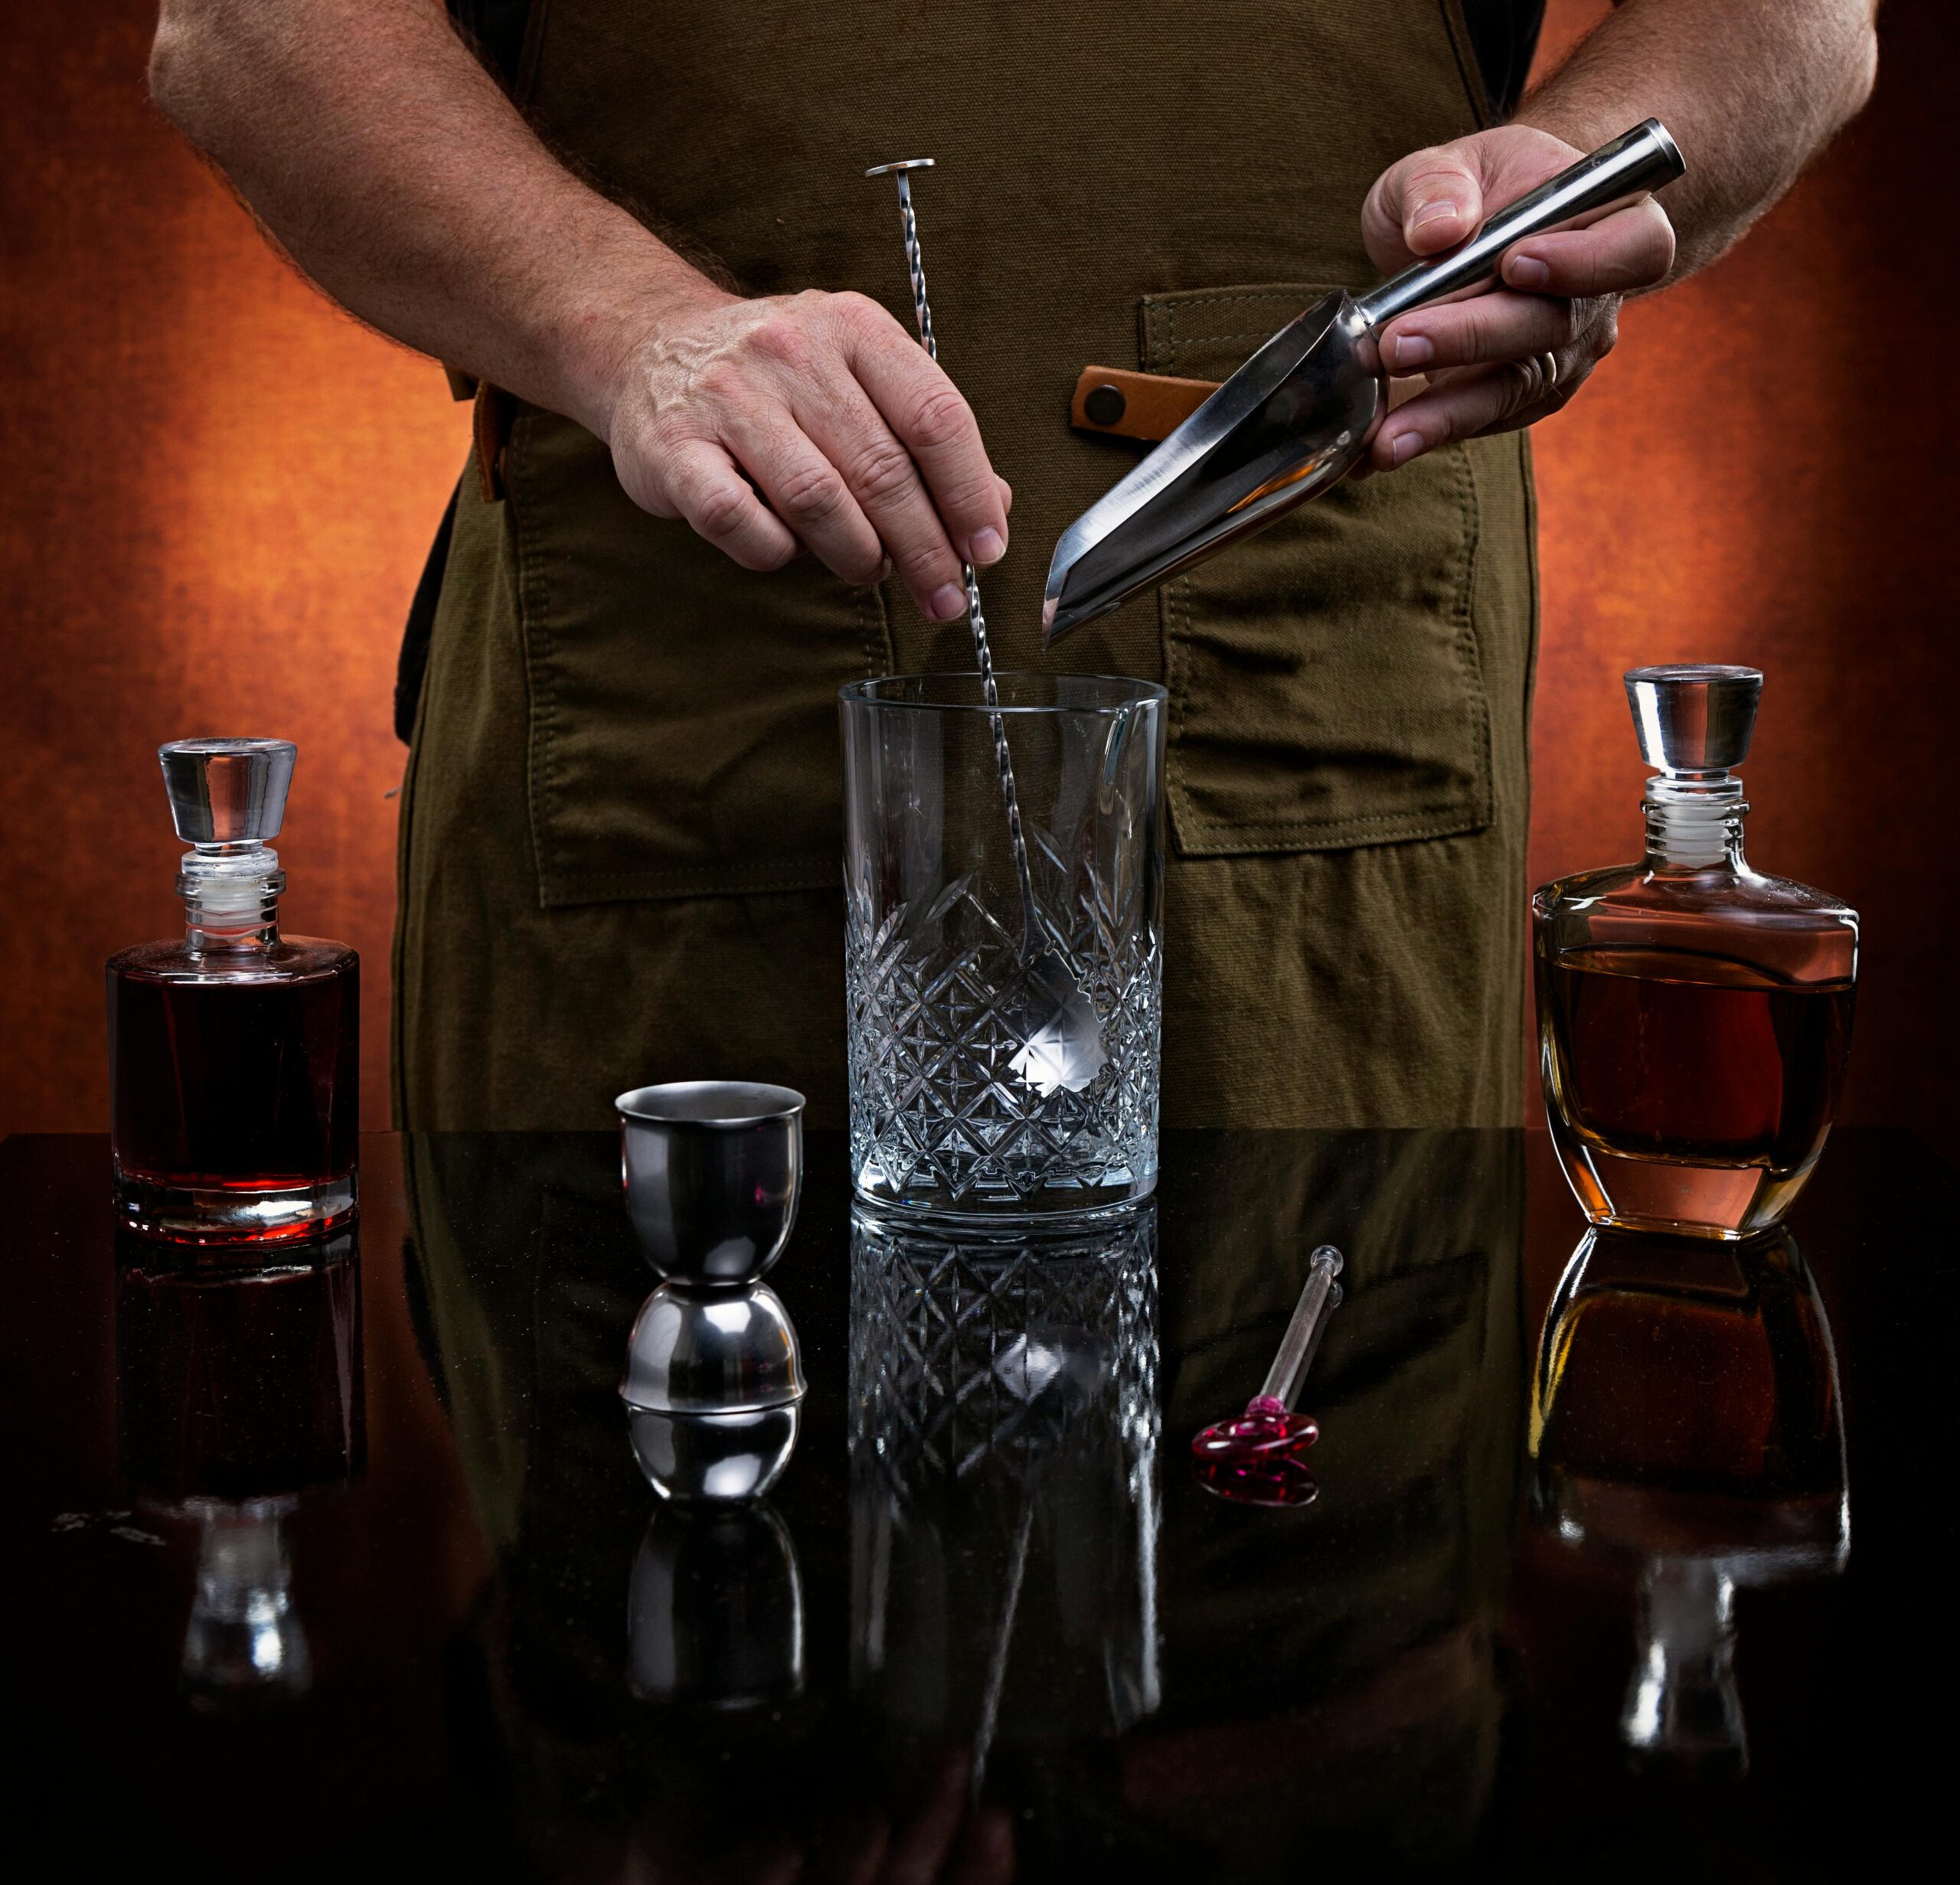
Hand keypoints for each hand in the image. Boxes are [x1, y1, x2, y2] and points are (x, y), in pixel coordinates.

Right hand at [601, 286, 1012, 620]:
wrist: (650, 347)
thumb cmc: (776, 381)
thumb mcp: (857, 379)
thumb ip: (922, 439)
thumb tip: (992, 511)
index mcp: (852, 327)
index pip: (935, 417)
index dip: (969, 495)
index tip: (986, 552)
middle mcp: (791, 351)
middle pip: (883, 470)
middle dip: (925, 550)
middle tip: (943, 597)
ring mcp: (727, 397)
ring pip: (819, 501)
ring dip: (857, 555)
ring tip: (868, 569)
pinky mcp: (673, 447)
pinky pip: (742, 523)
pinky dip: (776, 551)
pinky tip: (788, 548)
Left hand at [1356, 125, 1675, 470]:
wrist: (1476, 230)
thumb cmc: (1476, 190)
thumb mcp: (1450, 162)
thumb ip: (1440, 184)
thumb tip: (1436, 230)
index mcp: (1610, 222)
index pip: (1633, 248)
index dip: (1584, 261)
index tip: (1514, 263)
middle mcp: (1595, 301)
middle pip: (1552, 328)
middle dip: (1471, 338)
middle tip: (1398, 343)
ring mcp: (1561, 358)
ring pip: (1512, 390)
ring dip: (1445, 414)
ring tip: (1386, 436)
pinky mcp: (1519, 399)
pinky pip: (1479, 421)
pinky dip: (1427, 433)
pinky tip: (1376, 448)